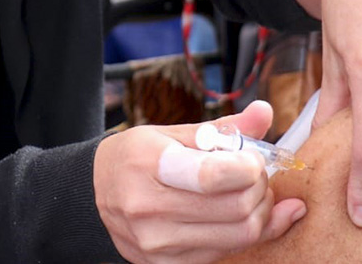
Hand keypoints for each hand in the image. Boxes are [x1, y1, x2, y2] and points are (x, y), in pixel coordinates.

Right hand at [94, 101, 306, 263]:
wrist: (96, 192)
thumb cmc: (138, 157)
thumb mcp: (172, 133)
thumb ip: (222, 128)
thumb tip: (265, 112)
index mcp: (148, 164)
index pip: (212, 176)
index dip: (248, 168)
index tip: (252, 160)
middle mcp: (148, 207)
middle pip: (235, 207)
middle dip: (259, 187)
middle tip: (254, 174)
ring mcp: (156, 241)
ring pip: (239, 235)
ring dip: (259, 211)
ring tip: (249, 193)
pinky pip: (227, 253)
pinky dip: (245, 233)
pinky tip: (240, 215)